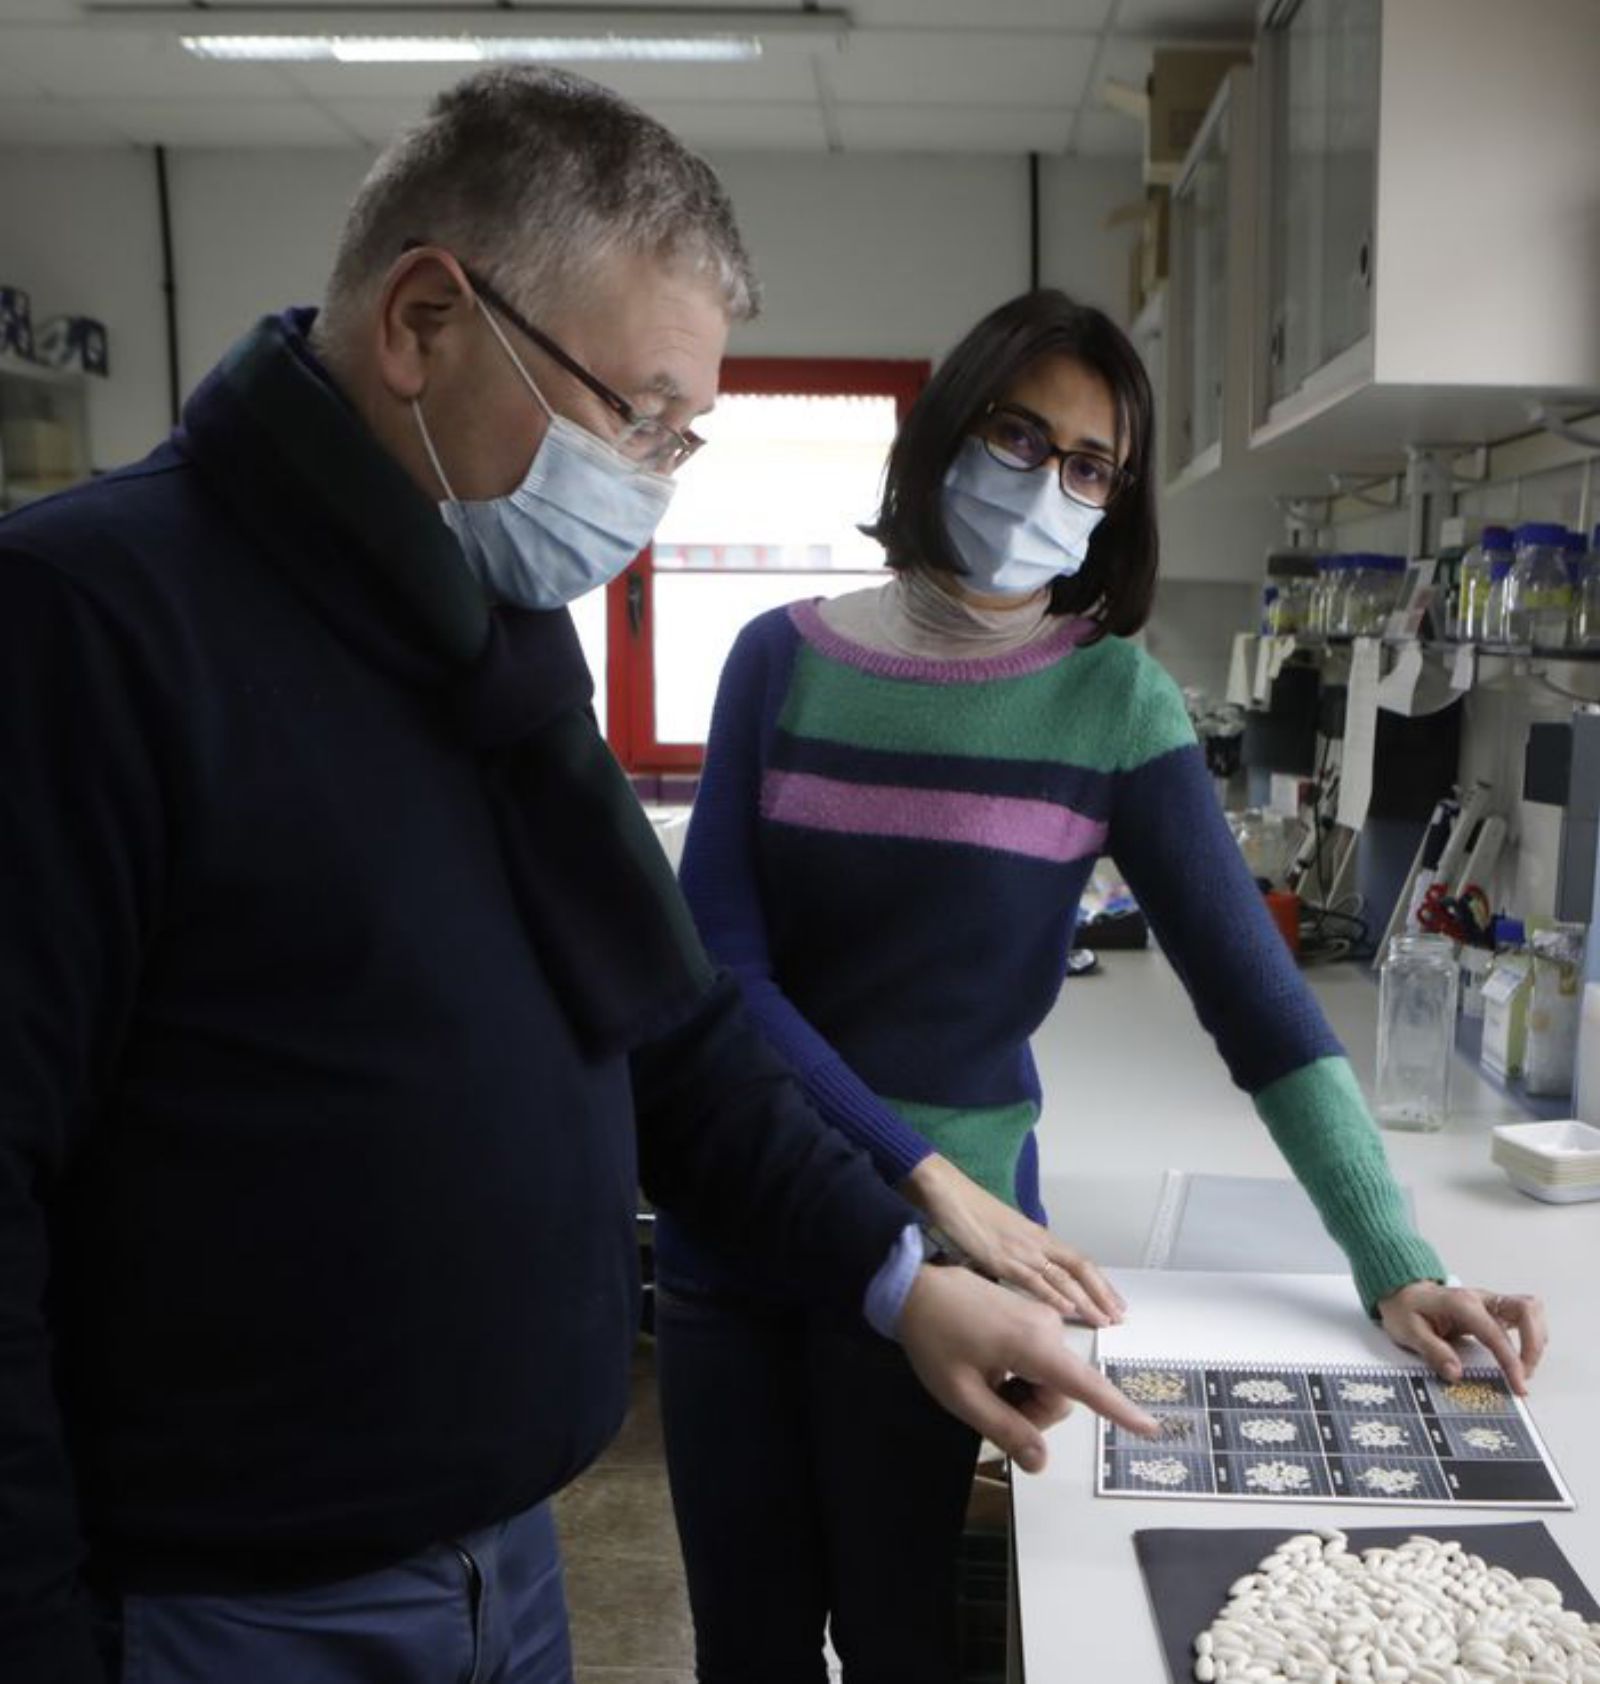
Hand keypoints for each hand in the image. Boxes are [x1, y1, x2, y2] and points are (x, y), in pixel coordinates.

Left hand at [896, 1262, 1158, 1471]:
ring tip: (982, 1382)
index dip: (1119, 1411)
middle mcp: (1050, 1329)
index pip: (1087, 1387)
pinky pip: (1041, 1361)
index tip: (1152, 1429)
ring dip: (1023, 1394)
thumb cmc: (934, 1339)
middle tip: (986, 1403)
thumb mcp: (962, 1394)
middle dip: (1030, 1411)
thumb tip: (1041, 1463)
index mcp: (1036, 1346)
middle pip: (1060, 1395)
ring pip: (1050, 1381)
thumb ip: (1004, 1429)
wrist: (914, 1285)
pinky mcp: (1033, 1315)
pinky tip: (989, 1367)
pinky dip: (1021, 1375)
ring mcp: (1043, 1319)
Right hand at [901, 1153, 1124, 1325]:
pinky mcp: (1002, 1258)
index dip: (1100, 1283)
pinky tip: (1067, 1310)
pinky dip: (1053, 1296)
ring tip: (1103, 1321)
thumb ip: (1016, 1255)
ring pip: (1063, 1278)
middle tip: (1119, 1317)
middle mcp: (1036, 1242)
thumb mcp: (1001, 1235)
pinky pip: (1034, 1280)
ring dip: (1086, 1301)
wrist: (946, 1192)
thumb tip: (1023, 1276)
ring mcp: (1021, 1250)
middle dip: (1102, 1294)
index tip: (1115, 1301)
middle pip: (1080, 1269)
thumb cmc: (968, 1211)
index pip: (1079, 1261)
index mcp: (1037, 1236)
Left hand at [1376, 1281, 1547, 1396]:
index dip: (1511, 1361)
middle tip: (1523, 1375)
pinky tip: (1519, 1357)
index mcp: (1461, 1304)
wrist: (1401, 1292)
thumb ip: (1433, 1351)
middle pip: (1527, 1310)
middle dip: (1534, 1345)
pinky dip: (1530, 1336)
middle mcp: (1480, 1299)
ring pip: (1530, 1310)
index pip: (1496, 1333)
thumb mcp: (1408, 1331)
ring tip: (1522, 1369)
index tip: (1518, 1385)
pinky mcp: (1493, 1310)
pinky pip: (1523, 1317)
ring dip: (1536, 1340)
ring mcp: (1489, 1302)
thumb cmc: (1405, 1309)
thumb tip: (1456, 1373)